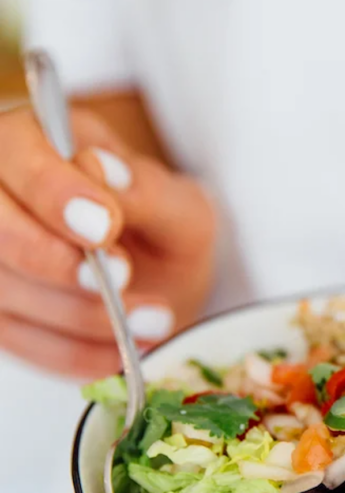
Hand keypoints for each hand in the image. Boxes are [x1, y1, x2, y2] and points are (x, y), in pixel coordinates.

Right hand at [0, 105, 216, 376]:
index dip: (52, 192)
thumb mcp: (178, 201)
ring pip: (1, 288)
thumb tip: (104, 173)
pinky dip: (70, 353)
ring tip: (150, 322)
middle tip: (122, 278)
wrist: (156, 282)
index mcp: (33, 139)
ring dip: (76, 315)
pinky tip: (119, 352)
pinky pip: (15, 340)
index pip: (14, 153)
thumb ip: (146, 189)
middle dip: (52, 258)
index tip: (105, 225)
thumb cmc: (159, 229)